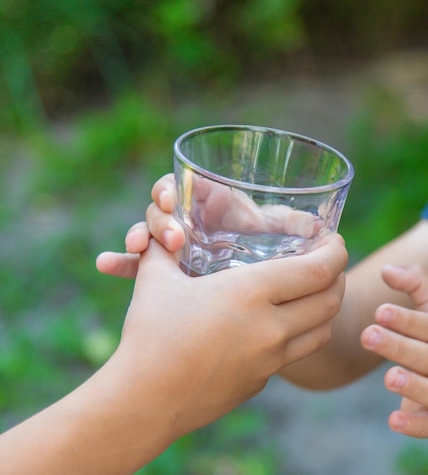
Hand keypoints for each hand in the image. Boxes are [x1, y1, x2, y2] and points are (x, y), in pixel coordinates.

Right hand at [116, 234, 346, 437]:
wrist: (144, 401)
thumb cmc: (149, 334)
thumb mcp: (156, 280)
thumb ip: (164, 247)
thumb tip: (162, 230)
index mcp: (250, 293)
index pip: (318, 270)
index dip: (335, 252)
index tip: (334, 240)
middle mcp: (269, 328)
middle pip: (329, 301)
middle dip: (337, 277)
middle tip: (329, 263)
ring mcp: (268, 361)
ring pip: (320, 331)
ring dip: (326, 308)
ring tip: (314, 292)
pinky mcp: (259, 382)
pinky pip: (292, 354)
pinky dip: (298, 334)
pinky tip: (277, 325)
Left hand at [361, 263, 427, 437]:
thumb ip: (415, 284)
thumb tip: (387, 270)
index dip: (407, 320)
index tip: (379, 311)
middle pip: (427, 356)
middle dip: (399, 346)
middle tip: (367, 335)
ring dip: (413, 385)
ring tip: (389, 377)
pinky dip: (415, 425)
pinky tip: (393, 419)